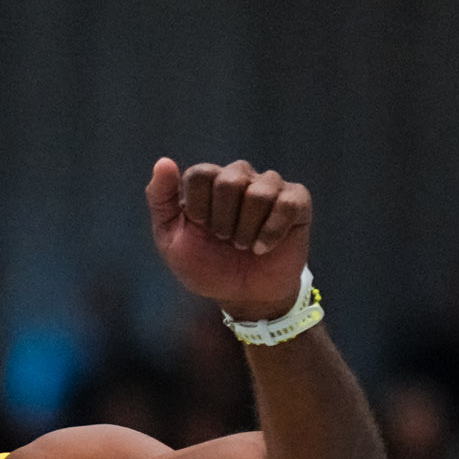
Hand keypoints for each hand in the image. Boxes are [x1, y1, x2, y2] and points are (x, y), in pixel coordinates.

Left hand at [148, 156, 312, 319]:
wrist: (243, 297)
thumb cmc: (208, 267)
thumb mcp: (171, 241)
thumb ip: (161, 201)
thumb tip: (163, 162)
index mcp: (209, 182)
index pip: (199, 174)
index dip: (198, 208)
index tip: (200, 229)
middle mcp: (240, 177)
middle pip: (229, 180)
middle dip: (223, 221)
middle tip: (225, 240)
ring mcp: (270, 186)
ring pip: (259, 192)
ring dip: (246, 230)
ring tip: (244, 245)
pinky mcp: (297, 201)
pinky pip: (287, 204)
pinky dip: (271, 232)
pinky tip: (263, 247)